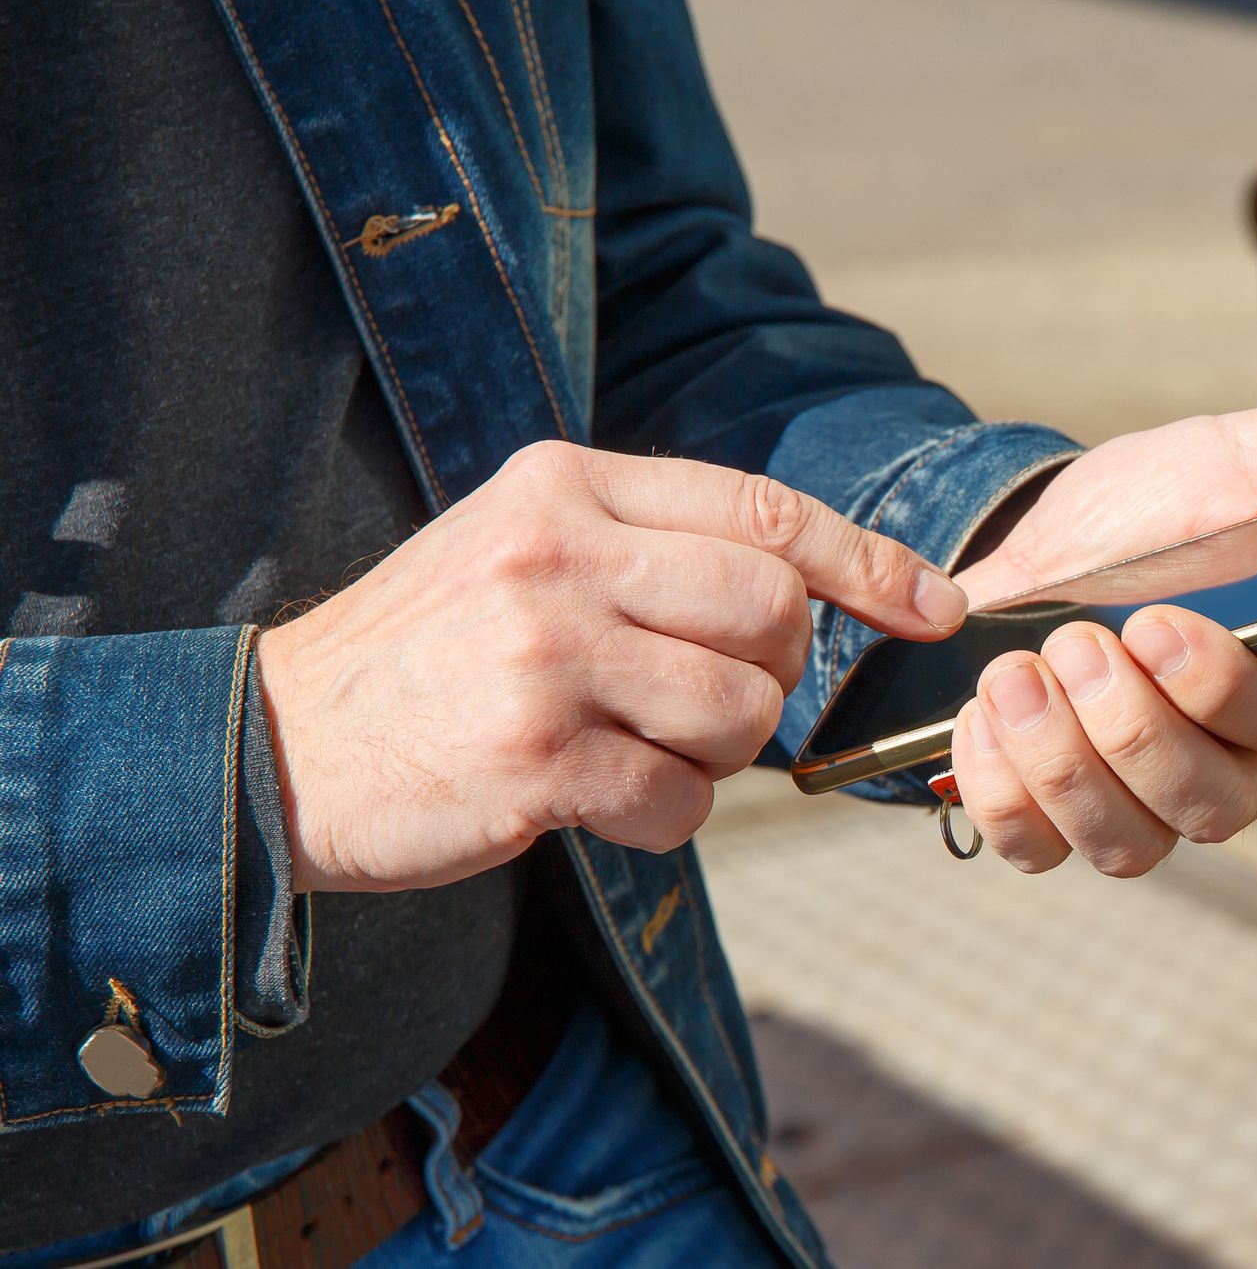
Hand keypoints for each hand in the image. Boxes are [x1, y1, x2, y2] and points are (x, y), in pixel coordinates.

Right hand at [255, 440, 967, 892]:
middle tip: (702, 702)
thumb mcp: (524, 546)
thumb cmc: (433, 650)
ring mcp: (545, 657)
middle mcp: (559, 554)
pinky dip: (663, 818)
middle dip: (772, 675)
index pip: (765, 509)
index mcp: (565, 484)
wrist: (276, 746)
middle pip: (773, 614)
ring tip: (633, 750)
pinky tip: (596, 802)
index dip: (870, 563)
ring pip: (742, 714)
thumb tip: (815, 586)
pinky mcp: (534, 762)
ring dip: (716, 754)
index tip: (936, 608)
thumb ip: (651, 545)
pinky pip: (682, 802)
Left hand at [947, 387, 1256, 875]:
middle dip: (1127, 728)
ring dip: (1060, 762)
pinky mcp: (1057, 814)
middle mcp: (1224, 760)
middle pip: (1204, 805)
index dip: (1221, 690)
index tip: (1158, 623)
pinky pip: (1033, 847)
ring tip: (1014, 672)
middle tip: (1073, 638)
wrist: (1046, 532)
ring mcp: (1140, 801)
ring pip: (1124, 843)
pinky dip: (1000, 793)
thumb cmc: (1169, 508)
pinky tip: (983, 714)